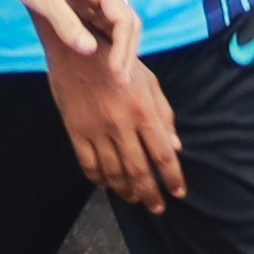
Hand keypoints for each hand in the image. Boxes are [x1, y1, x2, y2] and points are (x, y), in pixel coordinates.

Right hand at [44, 23, 183, 211]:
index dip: (173, 178)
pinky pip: (88, 165)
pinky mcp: (75, 131)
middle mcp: (120, 124)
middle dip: (151, 194)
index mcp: (142, 110)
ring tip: (134, 199)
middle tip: (157, 207)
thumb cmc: (117, 60)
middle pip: (139, 170)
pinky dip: (99, 180)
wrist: (75, 45)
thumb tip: (176, 146)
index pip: (162, 154)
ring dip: (126, 191)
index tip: (178, 192)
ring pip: (113, 172)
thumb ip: (163, 113)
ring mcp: (95, 129)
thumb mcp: (148, 80)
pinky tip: (108, 184)